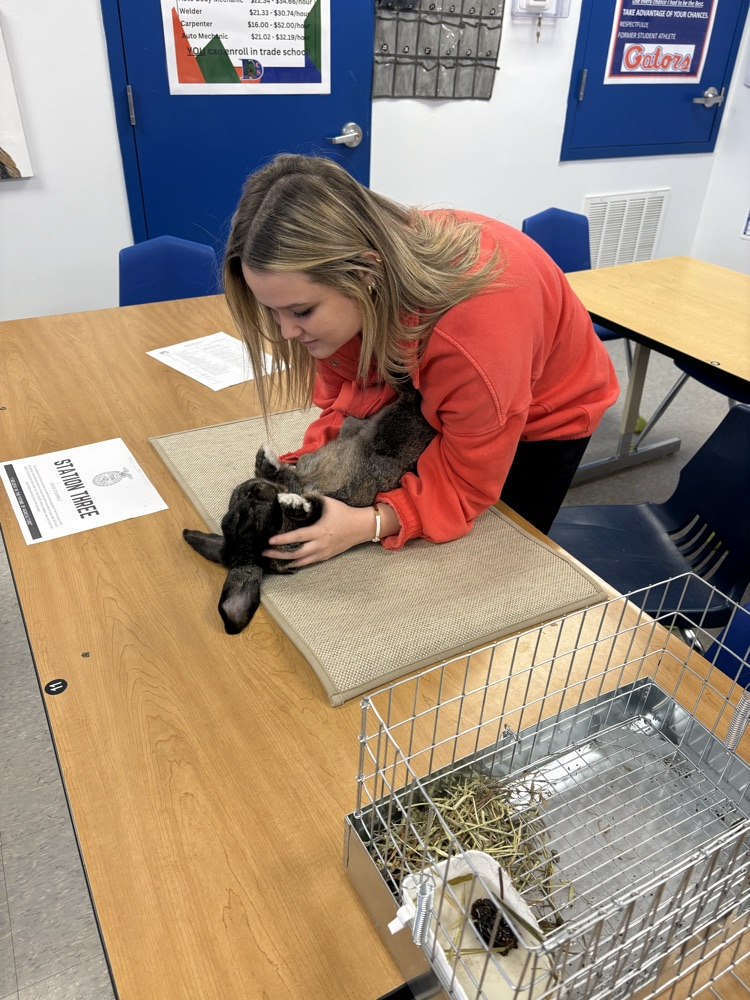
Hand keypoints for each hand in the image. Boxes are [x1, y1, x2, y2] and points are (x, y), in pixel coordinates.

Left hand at [262, 497, 380, 567]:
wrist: (361, 527)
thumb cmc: (344, 513)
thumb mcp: (328, 503)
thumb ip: (312, 500)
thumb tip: (295, 497)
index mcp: (320, 530)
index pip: (298, 537)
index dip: (283, 539)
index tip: (270, 540)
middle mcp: (321, 544)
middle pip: (296, 553)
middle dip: (279, 554)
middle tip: (264, 552)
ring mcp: (324, 552)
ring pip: (301, 561)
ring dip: (285, 561)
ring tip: (272, 559)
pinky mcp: (326, 556)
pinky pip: (309, 562)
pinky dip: (297, 563)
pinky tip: (287, 562)